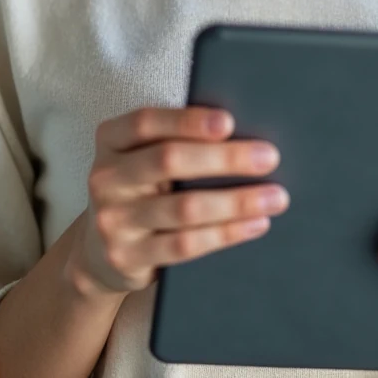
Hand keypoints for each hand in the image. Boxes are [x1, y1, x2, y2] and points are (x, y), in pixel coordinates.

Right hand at [64, 106, 287, 297]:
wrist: (101, 252)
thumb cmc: (141, 190)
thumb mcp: (142, 158)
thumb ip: (176, 141)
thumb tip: (243, 131)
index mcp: (110, 141)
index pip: (146, 122)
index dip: (187, 120)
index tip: (229, 122)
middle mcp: (105, 178)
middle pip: (168, 160)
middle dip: (225, 158)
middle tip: (269, 158)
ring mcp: (113, 220)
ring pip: (184, 208)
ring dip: (237, 201)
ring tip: (275, 196)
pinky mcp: (127, 257)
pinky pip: (185, 245)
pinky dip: (227, 233)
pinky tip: (255, 224)